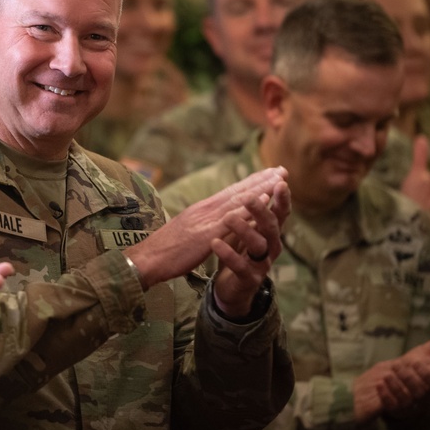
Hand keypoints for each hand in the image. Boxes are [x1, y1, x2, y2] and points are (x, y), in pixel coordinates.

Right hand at [127, 166, 288, 288]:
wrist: (147, 259)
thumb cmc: (165, 249)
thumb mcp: (187, 232)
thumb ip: (202, 224)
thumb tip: (215, 221)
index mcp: (200, 210)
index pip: (229, 193)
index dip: (250, 183)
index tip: (268, 175)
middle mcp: (205, 210)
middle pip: (237, 191)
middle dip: (261, 179)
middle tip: (282, 169)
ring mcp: (205, 220)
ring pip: (238, 201)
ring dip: (260, 188)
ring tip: (279, 178)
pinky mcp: (206, 234)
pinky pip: (232, 219)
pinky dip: (249, 207)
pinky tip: (263, 201)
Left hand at [211, 180, 290, 316]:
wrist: (232, 287)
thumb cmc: (240, 251)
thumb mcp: (248, 228)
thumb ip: (254, 209)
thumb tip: (261, 179)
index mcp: (270, 231)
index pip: (280, 211)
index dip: (282, 197)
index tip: (281, 179)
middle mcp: (271, 246)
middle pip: (272, 226)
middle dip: (262, 211)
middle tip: (250, 198)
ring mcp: (261, 263)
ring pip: (258, 245)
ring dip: (244, 230)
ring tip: (229, 218)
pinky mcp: (248, 278)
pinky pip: (240, 266)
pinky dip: (228, 254)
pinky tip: (215, 243)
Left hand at [353, 330, 429, 422]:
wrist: (392, 383)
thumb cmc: (412, 369)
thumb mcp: (423, 356)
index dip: (428, 375)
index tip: (416, 362)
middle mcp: (424, 401)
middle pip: (420, 393)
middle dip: (409, 378)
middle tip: (397, 365)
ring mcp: (410, 408)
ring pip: (406, 401)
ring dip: (396, 386)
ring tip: (387, 374)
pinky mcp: (395, 411)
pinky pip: (392, 407)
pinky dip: (386, 395)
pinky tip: (380, 384)